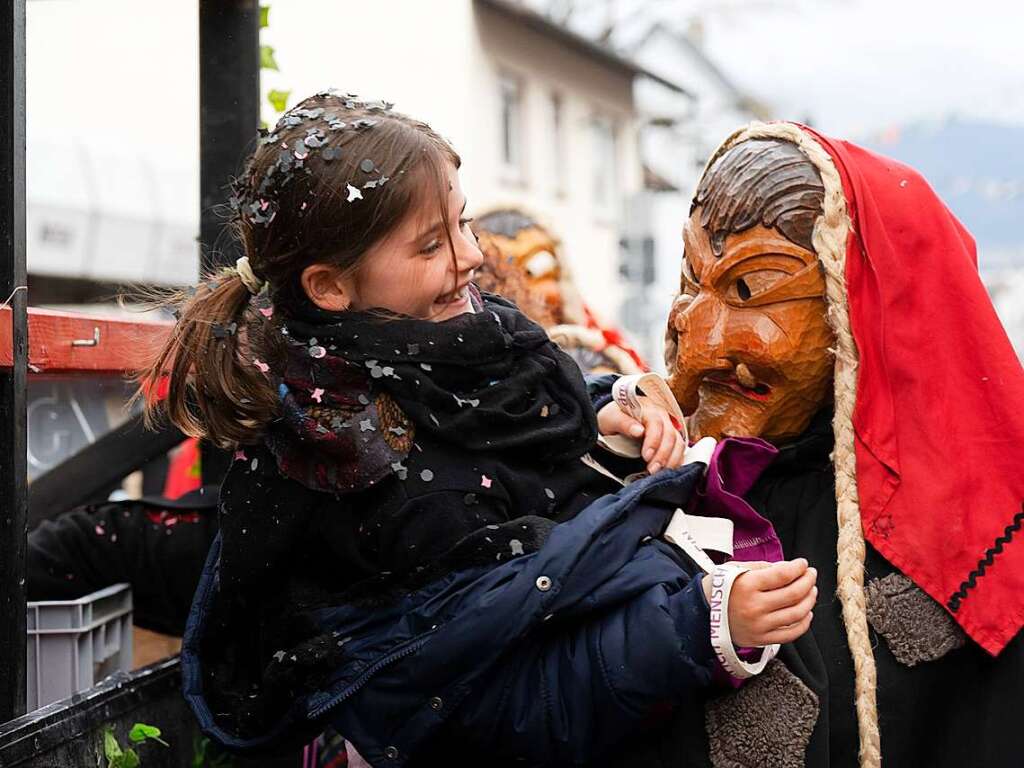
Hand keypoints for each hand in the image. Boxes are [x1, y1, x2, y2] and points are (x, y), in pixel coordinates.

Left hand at [597, 399, 685, 474]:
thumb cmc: (613, 417)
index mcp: (647, 408)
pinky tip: (667, 470)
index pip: (656, 423)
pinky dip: (676, 461)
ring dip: (671, 460)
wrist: (616, 418)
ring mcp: (668, 427)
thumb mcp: (612, 418)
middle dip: (663, 454)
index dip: (653, 440)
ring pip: (679, 443)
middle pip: (670, 434)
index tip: (646, 456)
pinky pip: (680, 450)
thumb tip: (639, 431)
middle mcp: (662, 416)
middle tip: (652, 469)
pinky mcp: (671, 438)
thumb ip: (624, 423)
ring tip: (659, 472)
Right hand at [702, 559, 817, 646]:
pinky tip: (807, 612)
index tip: (803, 563)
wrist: (703, 615)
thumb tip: (789, 568)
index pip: (783, 574)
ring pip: (797, 613)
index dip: (798, 567)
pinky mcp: (761, 639)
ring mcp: (759, 625)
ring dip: (810, 600)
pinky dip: (804, 623)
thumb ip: (763, 567)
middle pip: (794, 594)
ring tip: (811, 590)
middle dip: (808, 581)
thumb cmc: (720, 588)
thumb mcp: (735, 569)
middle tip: (811, 574)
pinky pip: (791, 633)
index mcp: (747, 585)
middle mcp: (754, 606)